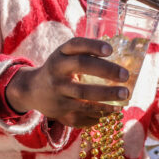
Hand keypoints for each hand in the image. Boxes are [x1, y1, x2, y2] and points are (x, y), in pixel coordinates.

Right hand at [5, 37, 129, 127]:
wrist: (32, 91)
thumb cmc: (59, 69)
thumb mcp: (64, 56)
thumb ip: (85, 52)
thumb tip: (119, 54)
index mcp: (60, 56)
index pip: (75, 45)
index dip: (92, 46)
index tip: (110, 49)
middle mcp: (57, 73)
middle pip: (81, 68)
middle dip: (106, 71)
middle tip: (125, 75)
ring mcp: (58, 93)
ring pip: (84, 95)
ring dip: (107, 96)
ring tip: (125, 95)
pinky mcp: (61, 111)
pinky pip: (84, 113)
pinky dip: (101, 111)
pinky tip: (114, 109)